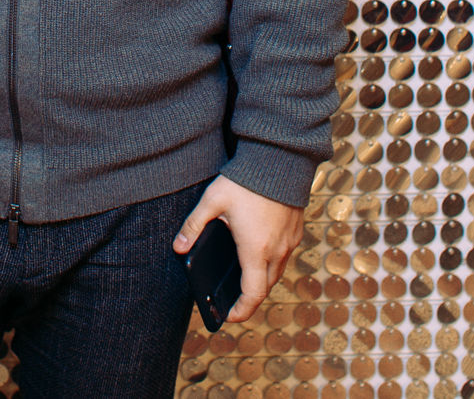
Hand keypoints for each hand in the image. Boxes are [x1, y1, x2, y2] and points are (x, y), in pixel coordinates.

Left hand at [171, 176, 303, 322]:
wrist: (279, 158)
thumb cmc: (246, 181)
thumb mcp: (213, 201)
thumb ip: (194, 226)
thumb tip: (178, 247)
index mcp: (256, 250)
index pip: (253, 294)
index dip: (242, 311)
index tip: (229, 315)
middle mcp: (277, 251)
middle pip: (265, 287)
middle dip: (249, 297)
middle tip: (232, 300)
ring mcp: (289, 242)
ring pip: (277, 273)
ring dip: (262, 280)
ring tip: (243, 278)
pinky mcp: (295, 231)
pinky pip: (284, 256)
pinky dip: (272, 263)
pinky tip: (257, 252)